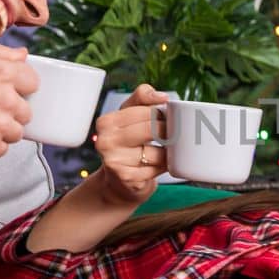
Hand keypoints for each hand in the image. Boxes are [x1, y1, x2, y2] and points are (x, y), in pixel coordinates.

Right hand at [0, 45, 36, 160]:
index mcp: (2, 71)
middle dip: (9, 111)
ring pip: (16, 132)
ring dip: (1, 130)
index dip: (19, 87)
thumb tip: (23, 55)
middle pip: (26, 110)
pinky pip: (2, 149)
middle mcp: (6, 97)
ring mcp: (0, 124)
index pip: (33, 82)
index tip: (3, 91)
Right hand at [87, 84, 169, 205]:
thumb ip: (143, 97)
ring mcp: (115, 161)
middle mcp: (106, 141)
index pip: (148, 111)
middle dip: (169, 132)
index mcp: (107, 122)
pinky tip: (157, 165)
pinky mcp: (127, 178)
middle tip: (172, 135)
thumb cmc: (127, 142)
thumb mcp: (129, 115)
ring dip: (168, 152)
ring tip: (164, 151)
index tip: (168, 119)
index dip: (164, 115)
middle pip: (153, 129)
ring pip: (158, 151)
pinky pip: (158, 168)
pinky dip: (164, 167)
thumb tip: (162, 97)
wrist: (117, 181)